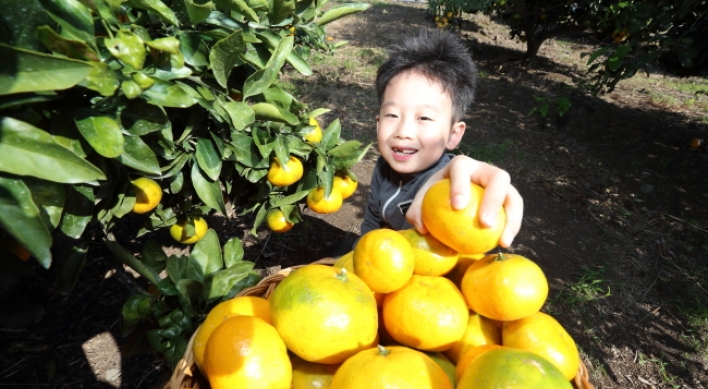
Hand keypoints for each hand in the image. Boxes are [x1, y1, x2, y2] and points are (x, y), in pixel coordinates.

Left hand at [405, 155, 523, 247]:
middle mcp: (485, 170)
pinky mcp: (508, 198)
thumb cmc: (437, 194)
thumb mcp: (423, 199)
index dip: (461, 185)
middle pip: (498, 177)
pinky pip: (515, 212)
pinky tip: (503, 244)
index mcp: (461, 165)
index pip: (462, 168)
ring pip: (513, 196)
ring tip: (502, 241)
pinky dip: (512, 228)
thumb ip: (417, 211)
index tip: (457, 206)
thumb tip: (421, 228)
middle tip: (485, 224)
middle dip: (493, 199)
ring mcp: (500, 184)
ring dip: (512, 218)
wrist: (453, 192)